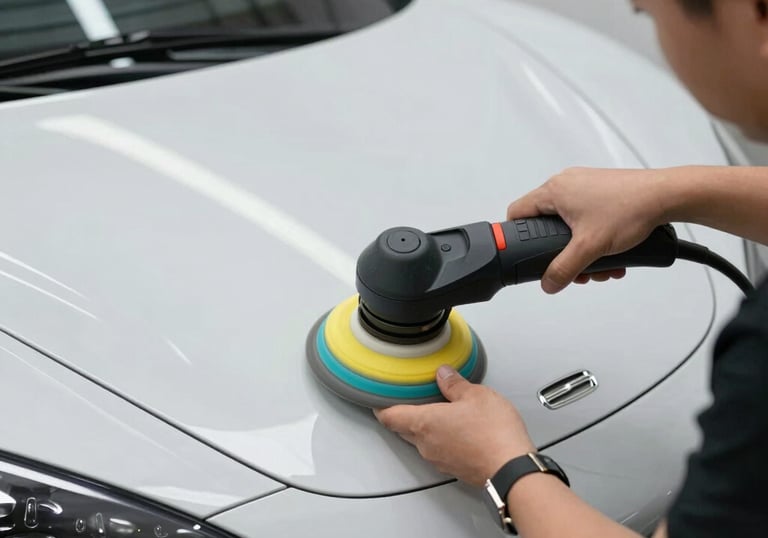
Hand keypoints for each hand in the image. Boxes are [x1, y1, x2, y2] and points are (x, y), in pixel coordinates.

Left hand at [374, 365, 535, 486]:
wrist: (511, 470)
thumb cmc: (493, 434)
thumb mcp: (475, 395)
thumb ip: (455, 384)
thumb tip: (444, 374)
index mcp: (424, 423)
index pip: (389, 417)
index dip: (380, 407)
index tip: (377, 399)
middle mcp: (426, 445)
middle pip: (403, 429)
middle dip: (404, 415)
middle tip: (410, 400)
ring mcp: (440, 460)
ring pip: (422, 441)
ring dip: (426, 428)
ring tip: (440, 412)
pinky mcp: (455, 469)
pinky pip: (440, 451)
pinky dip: (443, 439)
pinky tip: (458, 430)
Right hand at [507, 167, 668, 293]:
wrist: (666, 196)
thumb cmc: (630, 209)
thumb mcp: (589, 247)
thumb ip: (564, 269)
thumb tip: (548, 283)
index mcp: (554, 190)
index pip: (518, 212)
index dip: (516, 236)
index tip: (524, 254)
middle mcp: (567, 184)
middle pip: (545, 224)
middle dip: (559, 252)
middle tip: (572, 267)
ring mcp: (585, 187)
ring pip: (569, 226)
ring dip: (581, 250)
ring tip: (599, 265)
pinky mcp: (602, 193)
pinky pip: (586, 220)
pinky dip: (593, 239)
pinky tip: (610, 253)